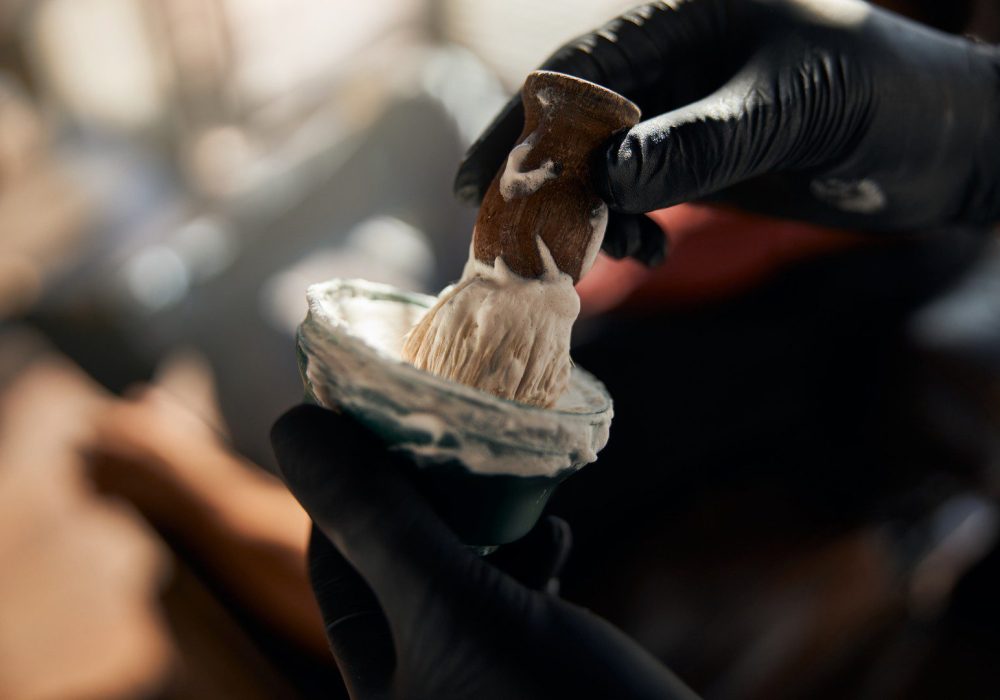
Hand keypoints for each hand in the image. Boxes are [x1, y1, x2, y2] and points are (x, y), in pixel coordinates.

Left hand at [271, 405, 698, 699]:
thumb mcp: (458, 607)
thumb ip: (379, 524)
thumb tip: (294, 426)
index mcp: (379, 680)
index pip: (335, 560)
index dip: (348, 482)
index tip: (382, 415)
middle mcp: (422, 682)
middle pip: (400, 561)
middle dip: (426, 494)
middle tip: (456, 434)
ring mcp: (481, 678)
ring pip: (462, 574)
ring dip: (486, 521)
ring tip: (518, 485)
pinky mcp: (537, 675)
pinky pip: (513, 599)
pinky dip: (530, 559)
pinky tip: (558, 540)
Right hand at [455, 0, 999, 251]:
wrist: (946, 144)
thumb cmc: (887, 98)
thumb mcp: (793, 108)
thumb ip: (701, 140)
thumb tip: (611, 177)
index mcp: (689, 20)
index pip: (581, 68)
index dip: (523, 122)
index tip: (479, 180)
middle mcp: (678, 66)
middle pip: (579, 120)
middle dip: (547, 179)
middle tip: (518, 237)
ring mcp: (687, 117)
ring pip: (605, 165)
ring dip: (593, 213)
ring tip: (612, 252)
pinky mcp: (703, 162)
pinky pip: (641, 195)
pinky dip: (630, 227)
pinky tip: (648, 251)